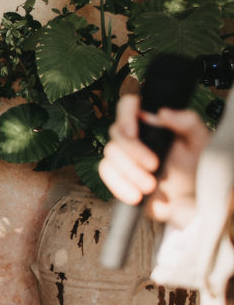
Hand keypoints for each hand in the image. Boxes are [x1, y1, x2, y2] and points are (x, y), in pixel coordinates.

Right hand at [98, 94, 208, 228]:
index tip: (135, 132)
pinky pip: (106, 174)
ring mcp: (122, 155)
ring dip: (130, 172)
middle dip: (133, 152)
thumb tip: (162, 112)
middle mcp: (133, 135)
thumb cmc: (194, 167)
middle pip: (116, 132)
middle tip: (154, 166)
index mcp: (150, 122)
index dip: (125, 115)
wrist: (189, 198)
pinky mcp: (116, 174)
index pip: (127, 106)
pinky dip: (120, 185)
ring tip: (150, 186)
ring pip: (110, 155)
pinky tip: (136, 195)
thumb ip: (187, 122)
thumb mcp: (198, 141)